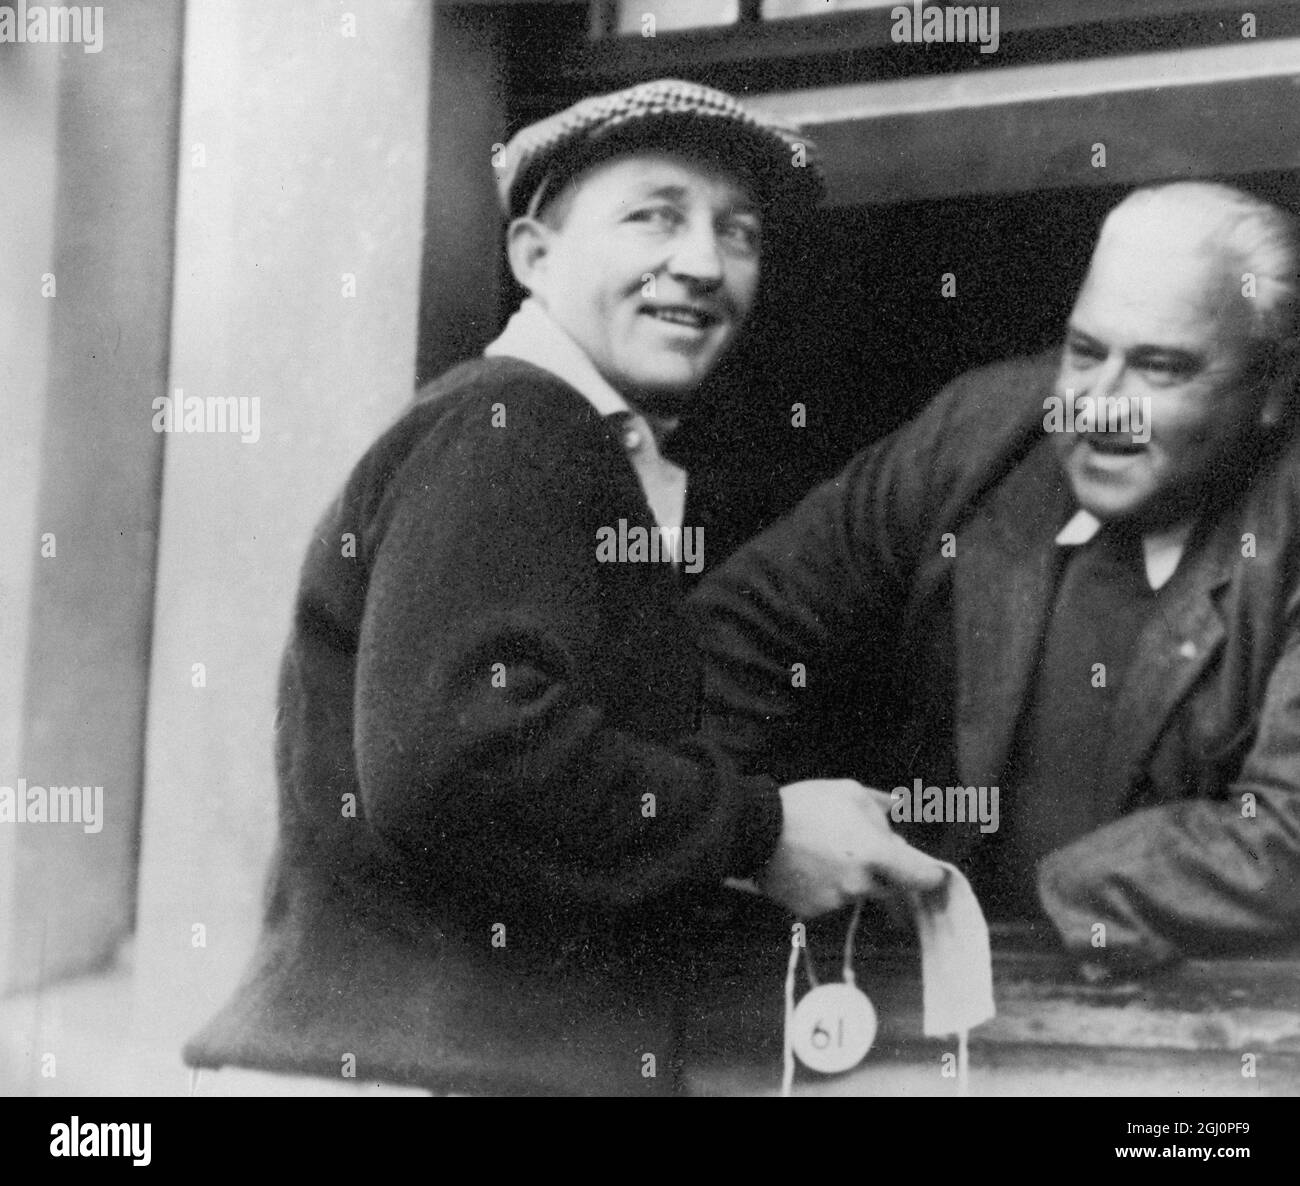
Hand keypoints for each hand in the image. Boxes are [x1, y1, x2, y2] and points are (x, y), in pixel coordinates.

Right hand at [759, 778, 945, 917]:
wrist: (753, 829)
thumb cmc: (805, 805)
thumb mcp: (849, 791)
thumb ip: (883, 807)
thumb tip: (902, 813)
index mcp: (875, 854)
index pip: (921, 877)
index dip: (931, 875)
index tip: (932, 872)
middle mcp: (859, 884)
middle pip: (889, 886)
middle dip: (882, 871)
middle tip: (859, 848)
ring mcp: (835, 901)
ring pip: (857, 893)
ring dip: (852, 878)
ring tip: (824, 851)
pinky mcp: (812, 911)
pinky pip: (830, 901)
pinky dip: (826, 888)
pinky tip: (809, 866)